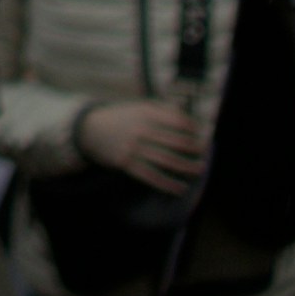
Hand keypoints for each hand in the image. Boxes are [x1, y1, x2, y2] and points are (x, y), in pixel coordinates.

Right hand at [78, 95, 205, 192]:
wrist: (90, 129)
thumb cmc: (121, 117)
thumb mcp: (139, 107)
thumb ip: (161, 109)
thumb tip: (187, 115)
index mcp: (146, 112)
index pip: (177, 120)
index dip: (193, 129)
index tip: (202, 135)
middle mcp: (141, 129)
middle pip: (175, 141)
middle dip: (193, 149)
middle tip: (204, 154)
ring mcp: (134, 147)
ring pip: (166, 160)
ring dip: (186, 167)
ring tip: (199, 170)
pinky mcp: (127, 164)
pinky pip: (151, 176)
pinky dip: (168, 184)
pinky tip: (180, 188)